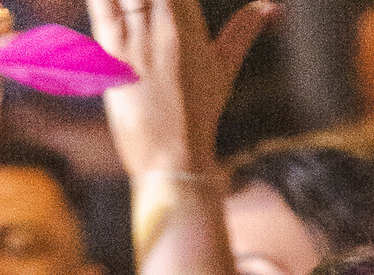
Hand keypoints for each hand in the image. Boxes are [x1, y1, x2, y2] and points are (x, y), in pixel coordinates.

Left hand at [91, 0, 274, 177]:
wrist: (173, 160)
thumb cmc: (198, 116)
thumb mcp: (222, 70)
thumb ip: (244, 31)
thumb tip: (274, 7)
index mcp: (187, 23)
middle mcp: (160, 24)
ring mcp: (132, 39)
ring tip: (138, 4)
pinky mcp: (108, 56)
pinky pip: (99, 5)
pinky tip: (108, 3)